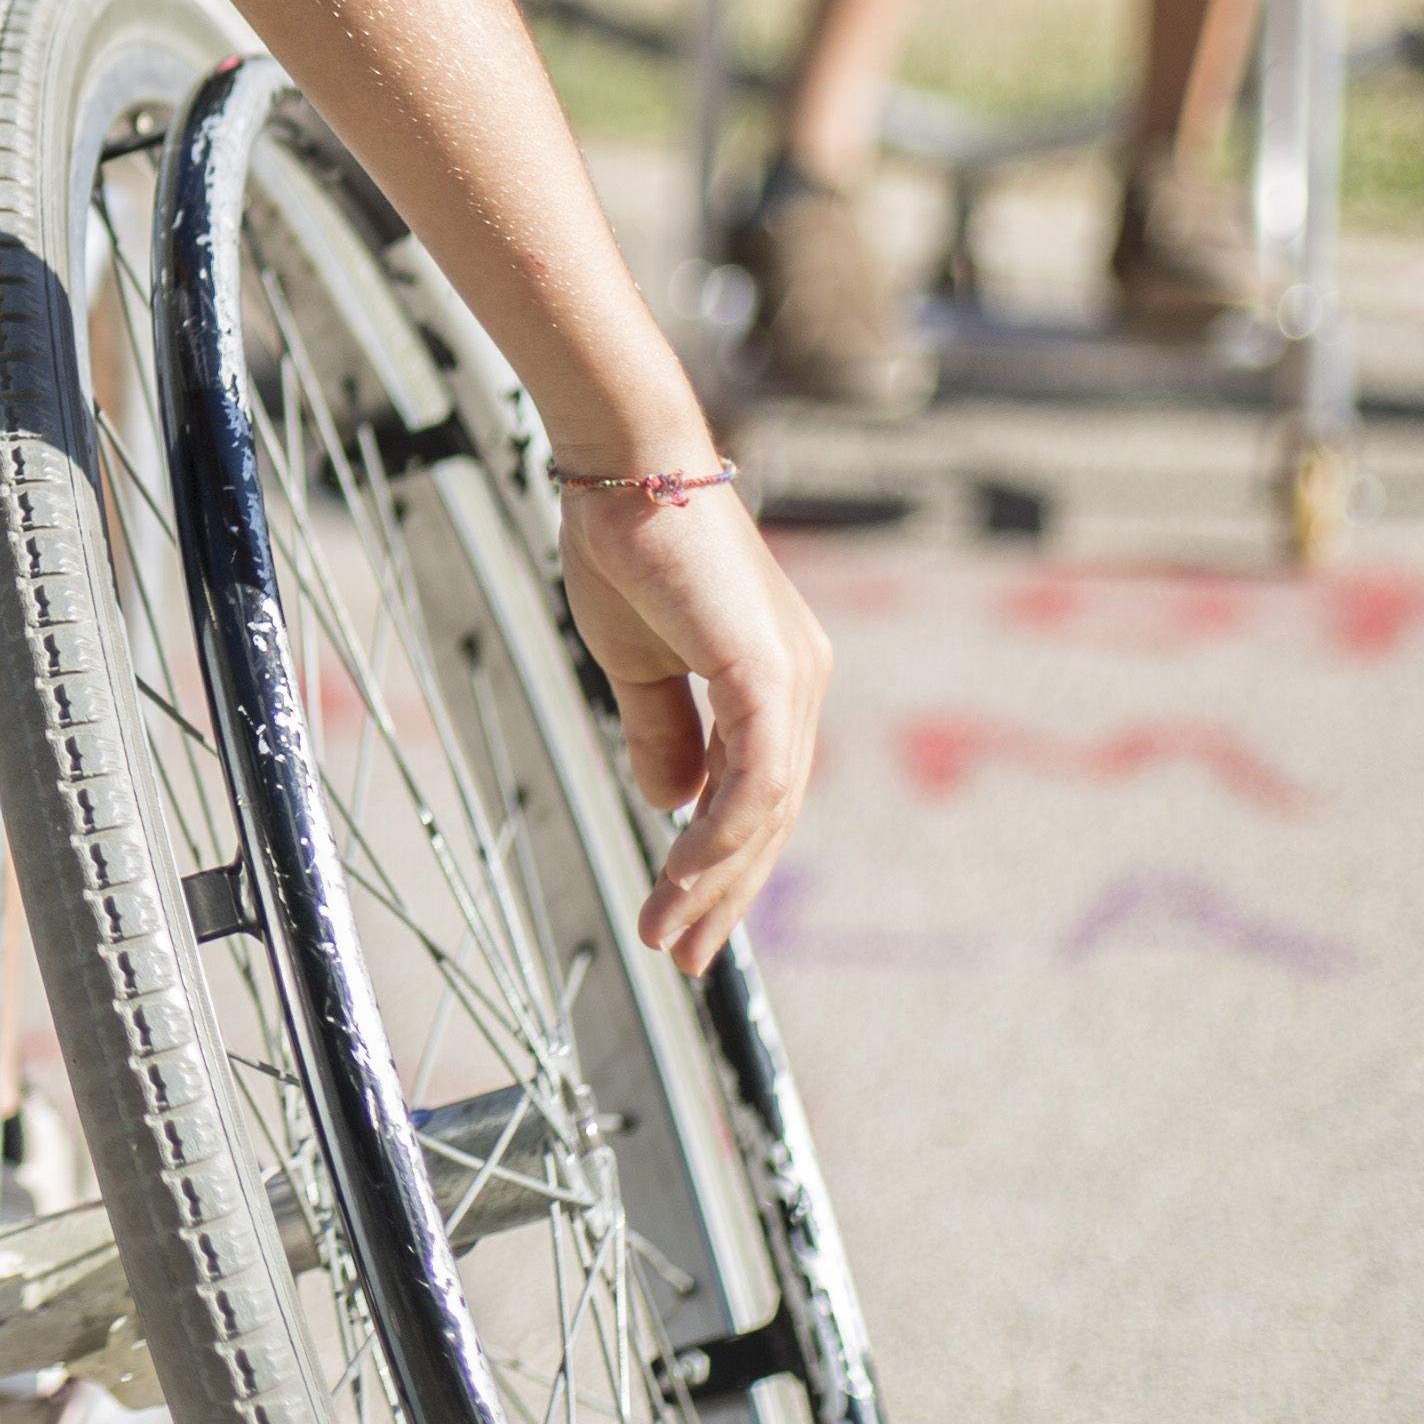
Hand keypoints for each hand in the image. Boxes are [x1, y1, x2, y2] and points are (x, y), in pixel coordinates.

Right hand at [556, 475, 827, 972]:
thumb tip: (670, 801)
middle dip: (724, 894)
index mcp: (773, 679)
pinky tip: (684, 873)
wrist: (625, 464)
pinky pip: (755, 774)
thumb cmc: (628, 545)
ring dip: (713, 878)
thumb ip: (661, 731)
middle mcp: (798, 682)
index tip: (683, 919)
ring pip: (766, 807)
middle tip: (684, 958)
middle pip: (771, 815)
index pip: (758, 795)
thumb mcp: (637, 661)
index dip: (722, 863)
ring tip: (667, 934)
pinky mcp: (767, 668)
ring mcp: (791, 676)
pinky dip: (720, 830)